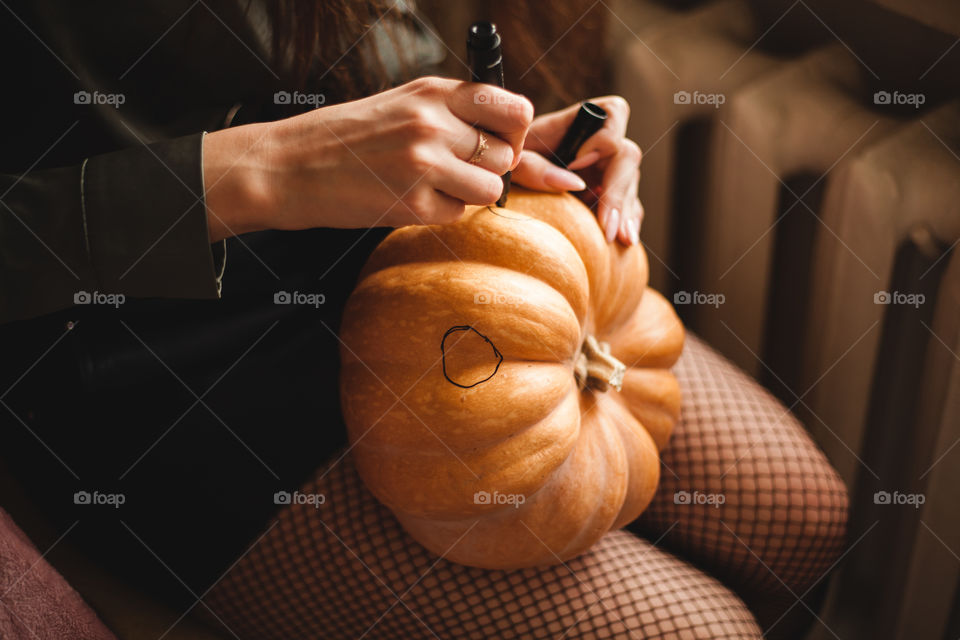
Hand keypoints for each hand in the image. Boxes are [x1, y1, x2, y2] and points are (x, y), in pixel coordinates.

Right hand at [203, 77, 532, 240]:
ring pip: (490, 188)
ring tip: (435, 186)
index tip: (499, 143)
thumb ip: (453, 112)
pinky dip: (440, 213)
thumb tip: (507, 134)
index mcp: (434, 92)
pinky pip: (458, 215)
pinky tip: (409, 199)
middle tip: (458, 171)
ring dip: (469, 194)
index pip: (514, 108)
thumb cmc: (347, 138)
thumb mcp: (403, 104)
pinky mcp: (414, 205)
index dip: (515, 132)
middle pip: (507, 154)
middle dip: (490, 168)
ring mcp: (425, 165)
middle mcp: (434, 123)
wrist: (289, 167)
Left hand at [512, 96, 642, 245]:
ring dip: (626, 212)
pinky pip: (630, 205)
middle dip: (618, 190)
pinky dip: (628, 222)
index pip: (613, 112)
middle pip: (628, 155)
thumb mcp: (511, 163)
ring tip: (621, 239)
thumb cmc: (505, 164)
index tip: (576, 164)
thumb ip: (534, 168)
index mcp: (577, 122)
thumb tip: (573, 183)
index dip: (603, 137)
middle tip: (606, 225)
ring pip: (631, 183)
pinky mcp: (608, 194)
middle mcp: (598, 143)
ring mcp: (607, 169)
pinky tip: (624, 241)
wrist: (500, 183)